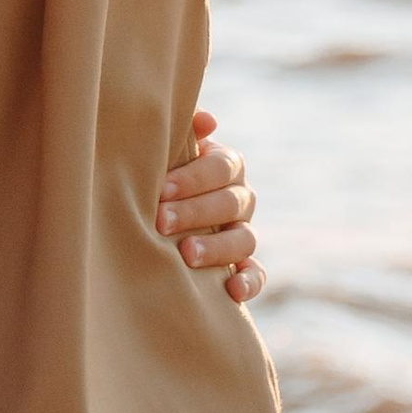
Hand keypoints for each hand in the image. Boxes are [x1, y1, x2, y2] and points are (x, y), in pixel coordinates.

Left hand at [160, 109, 262, 304]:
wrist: (154, 210)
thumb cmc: (157, 170)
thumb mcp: (167, 148)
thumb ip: (183, 130)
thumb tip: (207, 121)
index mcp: (225, 166)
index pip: (223, 167)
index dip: (194, 178)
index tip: (161, 189)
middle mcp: (240, 198)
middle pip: (231, 202)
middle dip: (196, 212)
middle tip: (161, 222)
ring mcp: (243, 232)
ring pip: (245, 239)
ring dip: (218, 247)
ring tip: (186, 255)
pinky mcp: (242, 266)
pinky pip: (257, 274)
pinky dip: (250, 282)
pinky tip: (232, 290)